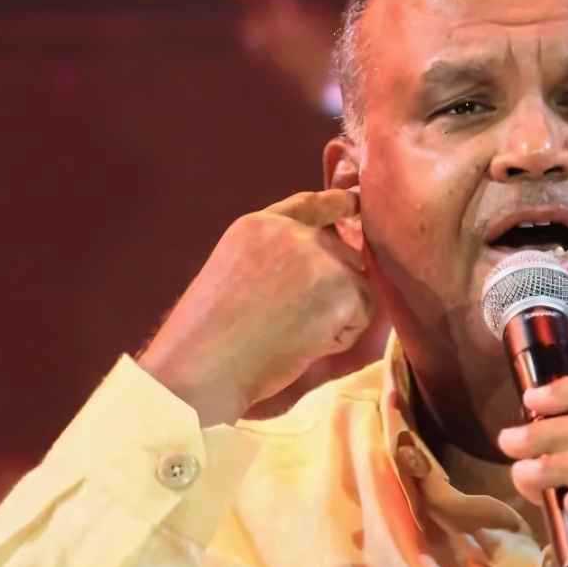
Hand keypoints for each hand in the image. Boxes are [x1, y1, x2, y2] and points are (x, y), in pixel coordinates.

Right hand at [137, 189, 371, 426]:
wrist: (207, 364)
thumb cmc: (211, 335)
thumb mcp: (235, 270)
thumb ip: (275, 256)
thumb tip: (318, 267)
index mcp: (259, 225)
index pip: (311, 205)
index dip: (337, 203)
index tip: (353, 202)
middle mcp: (295, 233)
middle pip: (341, 253)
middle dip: (332, 287)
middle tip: (289, 321)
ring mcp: (322, 258)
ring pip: (355, 286)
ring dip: (335, 315)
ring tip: (291, 333)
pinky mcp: (344, 290)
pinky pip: (360, 317)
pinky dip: (340, 338)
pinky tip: (304, 344)